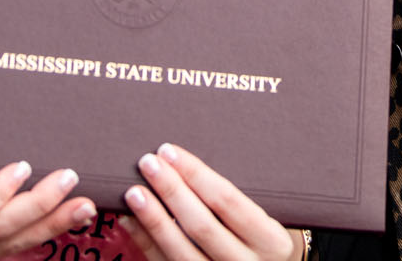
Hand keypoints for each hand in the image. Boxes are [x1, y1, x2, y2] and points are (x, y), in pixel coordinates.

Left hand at [120, 143, 303, 260]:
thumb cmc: (260, 240)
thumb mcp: (264, 222)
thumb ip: (235, 202)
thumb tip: (184, 163)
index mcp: (271, 241)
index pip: (228, 201)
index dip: (196, 174)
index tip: (170, 151)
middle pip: (202, 225)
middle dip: (172, 190)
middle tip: (148, 162)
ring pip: (180, 251)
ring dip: (154, 219)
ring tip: (134, 192)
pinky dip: (145, 243)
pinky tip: (131, 221)